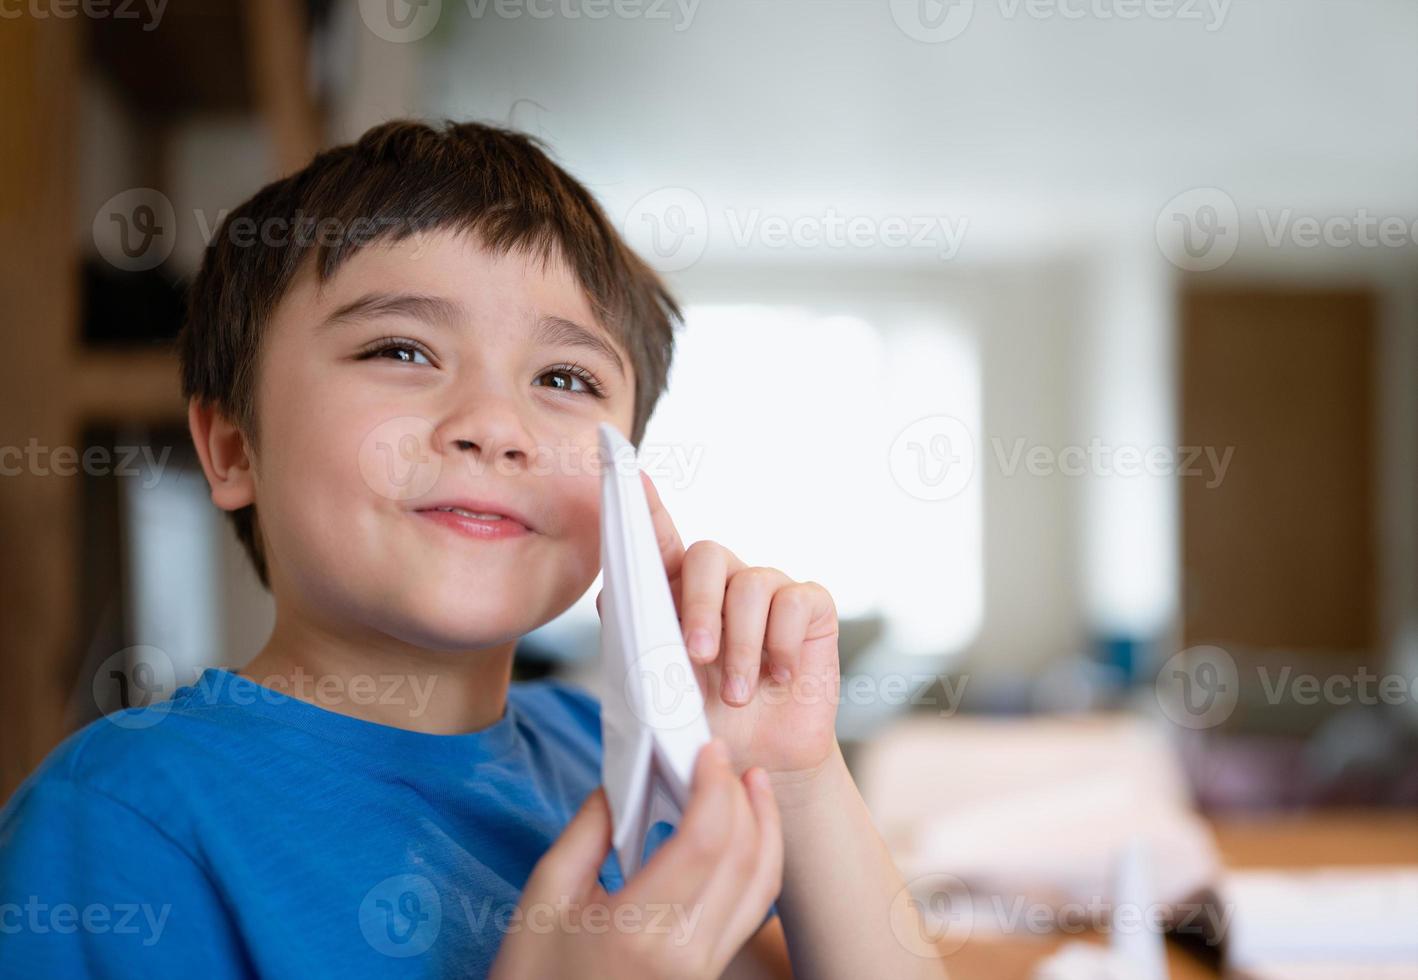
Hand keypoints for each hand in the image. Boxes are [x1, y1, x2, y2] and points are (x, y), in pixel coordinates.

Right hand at [489, 740, 782, 979]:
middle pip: (744, 859)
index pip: (704, 840)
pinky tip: (743, 837)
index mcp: (638, 929)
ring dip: (765, 829)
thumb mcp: (543, 898)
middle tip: (727, 759)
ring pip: (762, 889)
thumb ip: (587, 830)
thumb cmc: (533, 978)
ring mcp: (704, 971)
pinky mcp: (708, 977)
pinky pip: (750, 915)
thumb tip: (623, 778)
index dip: (714, 785)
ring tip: (751, 787)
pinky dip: (757, 866)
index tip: (707, 750)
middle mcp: (685, 954)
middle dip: (744, 798)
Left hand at [598, 471, 842, 790]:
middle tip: (697, 658)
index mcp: (679, 593)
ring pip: (751, 585)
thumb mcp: (662, 690)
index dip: (645, 507)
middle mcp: (724, 581)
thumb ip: (639, 642)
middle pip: (707, 556)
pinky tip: (780, 678)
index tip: (628, 476)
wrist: (759, 761)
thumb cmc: (705, 723)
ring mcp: (769, 589)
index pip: (660, 539)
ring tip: (739, 696)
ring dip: (742, 647)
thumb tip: (608, 597)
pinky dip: (783, 645)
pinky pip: (796, 602)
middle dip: (699, 607)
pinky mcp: (810, 606)